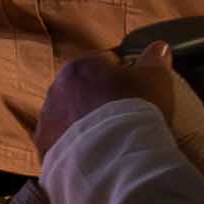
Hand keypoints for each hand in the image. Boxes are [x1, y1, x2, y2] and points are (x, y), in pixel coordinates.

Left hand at [35, 45, 181, 157]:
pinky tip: (92, 156)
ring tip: (109, 140)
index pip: (104, 63)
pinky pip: (60, 143)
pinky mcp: (44, 146)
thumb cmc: (135, 109)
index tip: (136, 93)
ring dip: (85, 124)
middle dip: (100, 100)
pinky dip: (74, 147)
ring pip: (69, 117)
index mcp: (80, 65)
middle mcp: (56, 88)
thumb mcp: (155, 79)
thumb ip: (155, 60)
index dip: (124, 77)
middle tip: (124, 118)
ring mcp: (46, 119)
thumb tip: (159, 47)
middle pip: (83, 90)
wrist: (113, 156)